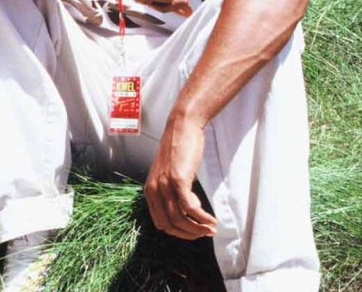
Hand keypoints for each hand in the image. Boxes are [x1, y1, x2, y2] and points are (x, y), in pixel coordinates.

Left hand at [143, 118, 217, 239]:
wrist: (182, 127)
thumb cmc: (179, 150)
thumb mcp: (170, 174)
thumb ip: (174, 192)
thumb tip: (188, 211)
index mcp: (150, 190)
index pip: (160, 222)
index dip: (178, 232)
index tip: (193, 232)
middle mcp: (154, 189)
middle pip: (169, 225)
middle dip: (188, 234)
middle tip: (205, 233)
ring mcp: (165, 185)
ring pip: (180, 219)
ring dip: (198, 228)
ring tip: (211, 228)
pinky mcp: (178, 179)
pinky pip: (189, 208)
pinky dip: (202, 218)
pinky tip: (211, 220)